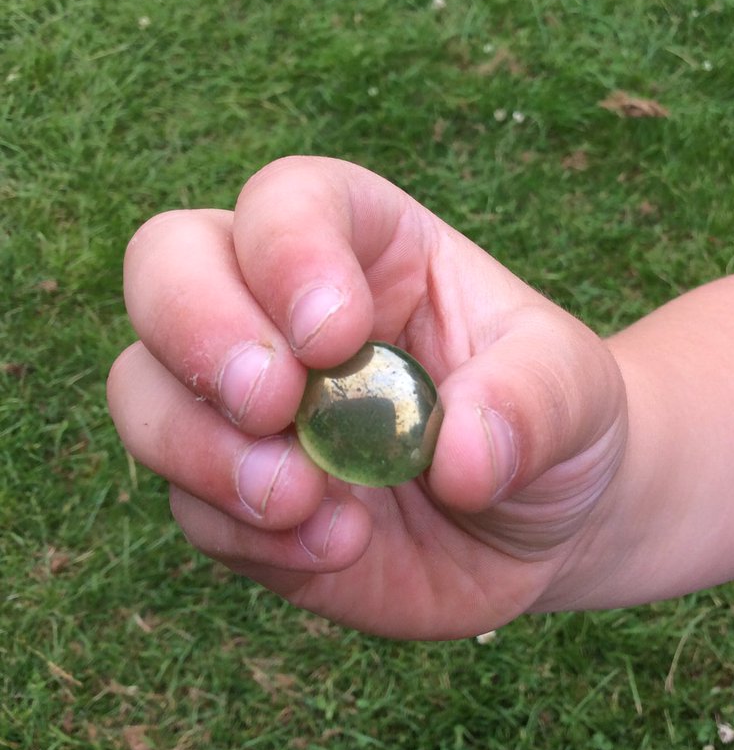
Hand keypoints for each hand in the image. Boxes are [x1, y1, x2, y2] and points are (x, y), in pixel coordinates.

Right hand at [108, 157, 626, 638]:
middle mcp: (279, 307)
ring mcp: (247, 405)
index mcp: (364, 242)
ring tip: (304, 500)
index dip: (288, 252)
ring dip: (204, 447)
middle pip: (167, 262)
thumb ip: (531, 403)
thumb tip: (458, 458)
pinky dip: (245, 533)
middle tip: (273, 403)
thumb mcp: (574, 390)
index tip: (334, 336)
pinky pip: (189, 507)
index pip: (287, 200)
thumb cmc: (551, 417)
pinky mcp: (235, 497)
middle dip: (197, 328)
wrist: (539, 522)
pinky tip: (339, 549)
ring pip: (143, 388)